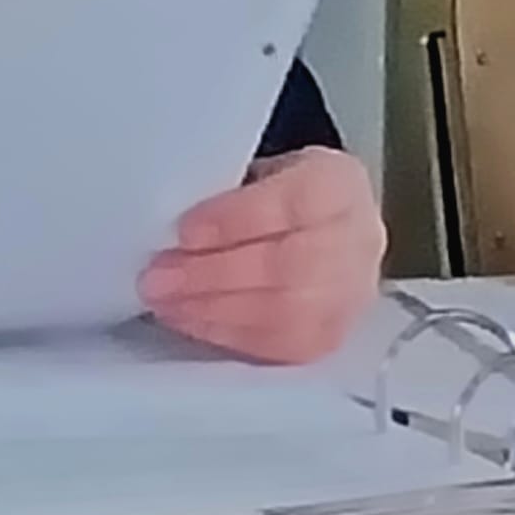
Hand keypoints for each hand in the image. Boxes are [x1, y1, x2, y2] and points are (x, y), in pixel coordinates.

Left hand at [136, 147, 385, 364]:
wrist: (322, 228)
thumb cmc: (274, 194)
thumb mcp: (252, 168)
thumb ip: (221, 188)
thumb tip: (165, 221)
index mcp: (338, 183)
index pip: (294, 203)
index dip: (236, 221)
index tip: (184, 231)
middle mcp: (357, 240)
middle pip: (289, 266)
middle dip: (213, 275)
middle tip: (157, 277)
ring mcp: (352, 294)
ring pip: (287, 313)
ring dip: (214, 311)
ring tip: (165, 302)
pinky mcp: (333, 336)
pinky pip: (283, 346)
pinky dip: (228, 334)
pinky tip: (190, 320)